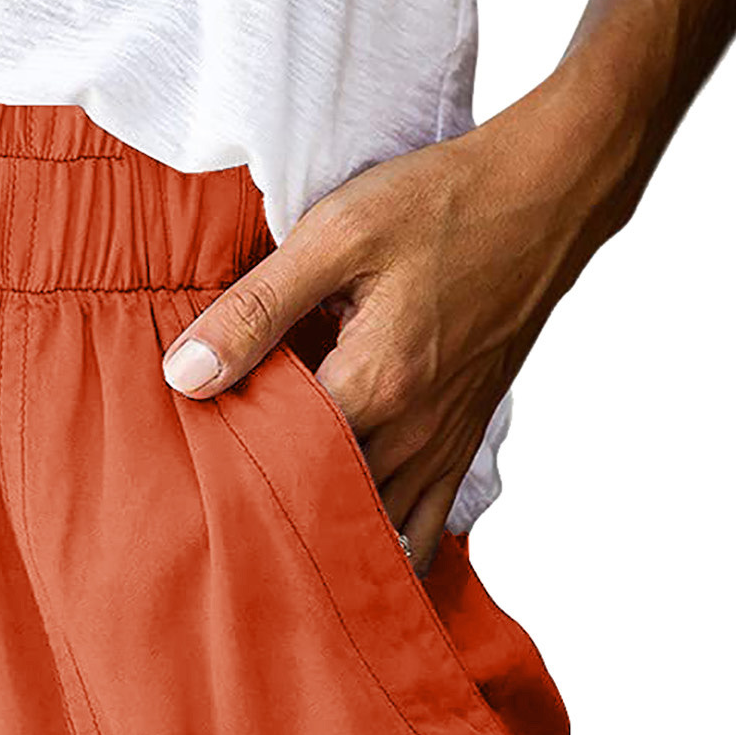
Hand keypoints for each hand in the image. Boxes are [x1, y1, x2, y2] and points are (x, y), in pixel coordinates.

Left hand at [159, 88, 606, 577]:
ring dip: (325, 532)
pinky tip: (351, 540)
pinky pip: (425, 521)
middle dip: (272, 511)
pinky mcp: (465, 438)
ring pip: (375, 526)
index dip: (230, 469)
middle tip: (218, 512)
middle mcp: (414, 432)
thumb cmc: (442, 203)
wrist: (551, 194)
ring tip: (271, 536)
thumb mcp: (335, 236)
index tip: (193, 464)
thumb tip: (184, 375)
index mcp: (373, 385)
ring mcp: (444, 443)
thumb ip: (255, 309)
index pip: (279, 463)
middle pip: (325, 505)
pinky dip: (386, 537)